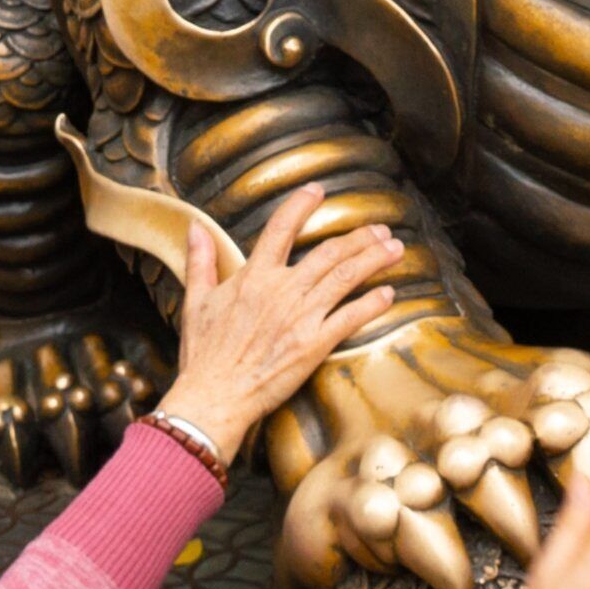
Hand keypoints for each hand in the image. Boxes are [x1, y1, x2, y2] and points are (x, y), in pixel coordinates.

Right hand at [155, 183, 400, 456]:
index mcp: (253, 277)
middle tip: (380, 228)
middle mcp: (282, 290)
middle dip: (360, 237)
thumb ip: (200, 261)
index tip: (318, 192)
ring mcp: (301, 317)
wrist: (214, 397)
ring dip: (374, 260)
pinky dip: (372, 303)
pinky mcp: (314, 345)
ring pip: (345, 277)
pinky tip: (388, 293)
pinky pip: (350, 318)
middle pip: (329, 252)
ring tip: (394, 249)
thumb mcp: (195, 301)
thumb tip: (195, 227)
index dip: (301, 205)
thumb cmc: (203, 354)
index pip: (281, 228)